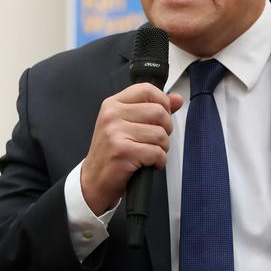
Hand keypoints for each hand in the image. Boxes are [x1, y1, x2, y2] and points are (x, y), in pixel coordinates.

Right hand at [81, 83, 183, 214]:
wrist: (94, 181)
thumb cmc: (112, 152)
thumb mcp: (128, 124)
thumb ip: (153, 108)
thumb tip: (177, 99)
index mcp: (113, 104)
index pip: (147, 89)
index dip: (162, 101)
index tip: (162, 115)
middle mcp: (112, 115)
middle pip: (159, 112)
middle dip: (165, 129)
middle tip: (155, 140)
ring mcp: (115, 133)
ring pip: (160, 134)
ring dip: (162, 148)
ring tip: (149, 153)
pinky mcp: (122, 152)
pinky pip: (156, 152)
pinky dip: (159, 161)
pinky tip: (148, 163)